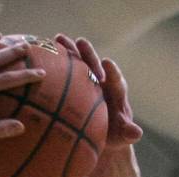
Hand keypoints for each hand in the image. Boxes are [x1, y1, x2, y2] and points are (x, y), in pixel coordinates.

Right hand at [55, 35, 142, 149]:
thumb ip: (127, 133)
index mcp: (115, 91)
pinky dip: (54, 63)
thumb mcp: (121, 136)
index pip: (115, 80)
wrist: (98, 132)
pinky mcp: (72, 81)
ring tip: (59, 39)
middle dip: (89, 54)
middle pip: (96, 65)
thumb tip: (136, 133)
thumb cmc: (112, 134)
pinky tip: (41, 54)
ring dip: (70, 50)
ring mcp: (85, 79)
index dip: (112, 72)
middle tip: (81, 43)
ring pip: (79, 62)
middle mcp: (101, 80)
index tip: (107, 64)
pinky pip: (63, 70)